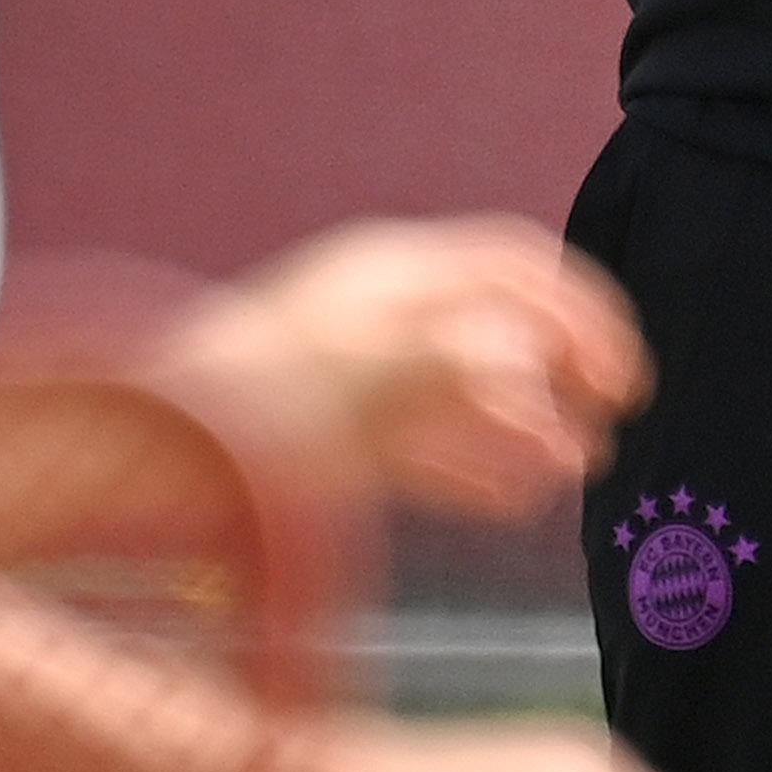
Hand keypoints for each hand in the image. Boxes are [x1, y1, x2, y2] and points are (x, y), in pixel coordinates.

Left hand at [166, 220, 652, 516]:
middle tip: (614, 424)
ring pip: (468, 390)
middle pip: (498, 327)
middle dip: (564, 376)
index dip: (584, 315)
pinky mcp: (333, 434)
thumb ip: (457, 361)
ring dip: (531, 427)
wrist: (145, 460)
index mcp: (392, 272)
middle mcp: (379, 312)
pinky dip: (477, 466)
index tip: (627, 376)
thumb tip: (524, 363)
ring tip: (577, 471)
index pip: (518, 268)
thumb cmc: (258, 407)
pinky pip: (426, 442)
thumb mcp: (369, 373)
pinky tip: (514, 504)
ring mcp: (356, 372)